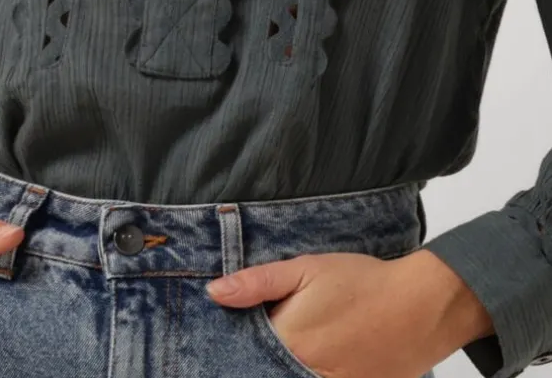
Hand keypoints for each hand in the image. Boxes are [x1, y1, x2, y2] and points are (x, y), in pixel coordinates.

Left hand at [205, 248, 494, 377]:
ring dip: (281, 367)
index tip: (227, 339)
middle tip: (261, 342)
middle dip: (253, 361)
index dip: (233, 347)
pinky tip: (312, 359)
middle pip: (263, 370)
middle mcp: (304, 372)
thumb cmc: (363, 282)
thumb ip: (259, 283)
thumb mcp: (307, 269)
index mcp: (288, 341)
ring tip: (293, 348)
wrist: (422, 307)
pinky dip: (308, 373)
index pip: (242, 354)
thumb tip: (214, 293)